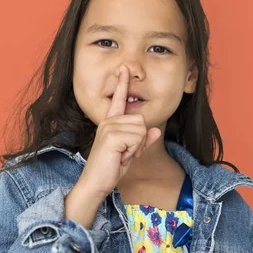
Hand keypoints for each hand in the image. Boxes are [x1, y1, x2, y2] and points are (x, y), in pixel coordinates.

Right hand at [78, 65, 160, 196]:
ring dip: (136, 147)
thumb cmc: (111, 169)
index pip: (118, 99)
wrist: (96, 183)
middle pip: (141, 120)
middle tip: (125, 153)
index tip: (123, 68)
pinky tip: (120, 157)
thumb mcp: (131, 153)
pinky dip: (133, 151)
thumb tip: (156, 130)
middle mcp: (108, 121)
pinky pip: (137, 138)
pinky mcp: (111, 136)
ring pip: (141, 129)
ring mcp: (109, 127)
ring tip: (121, 155)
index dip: (122, 84)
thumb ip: (142, 141)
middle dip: (139, 141)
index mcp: (111, 123)